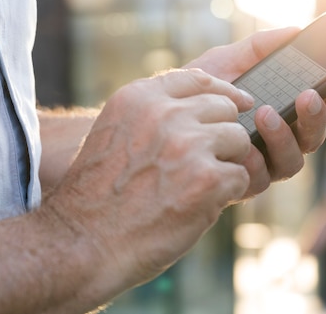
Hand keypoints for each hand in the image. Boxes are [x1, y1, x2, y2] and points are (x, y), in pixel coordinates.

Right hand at [42, 69, 254, 295]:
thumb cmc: (98, 196)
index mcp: (139, 97)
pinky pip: (242, 176)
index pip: (198, 78)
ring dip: (227, 164)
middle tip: (204, 164)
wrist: (82, 245)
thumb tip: (205, 96)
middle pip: (225, 108)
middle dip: (222, 135)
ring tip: (197, 187)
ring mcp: (187, 144)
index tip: (239, 103)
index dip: (224, 91)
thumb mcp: (114, 134)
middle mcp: (164, 114)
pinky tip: (198, 207)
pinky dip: (228, 195)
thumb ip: (154, 113)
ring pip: (239, 139)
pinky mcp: (207, 179)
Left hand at [185, 27, 325, 197]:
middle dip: (316, 117)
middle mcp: (279, 140)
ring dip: (285, 137)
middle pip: (314, 136)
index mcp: (283, 111)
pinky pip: (262, 179)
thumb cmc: (198, 91)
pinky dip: (256, 161)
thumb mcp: (227, 61)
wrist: (158, 120)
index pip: (319, 106)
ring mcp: (263, 164)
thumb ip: (260, 47)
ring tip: (266, 113)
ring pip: (294, 161)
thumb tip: (296, 29)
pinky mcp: (243, 183)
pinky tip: (244, 145)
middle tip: (308, 96)